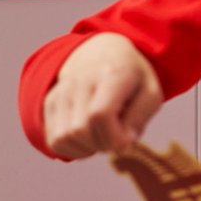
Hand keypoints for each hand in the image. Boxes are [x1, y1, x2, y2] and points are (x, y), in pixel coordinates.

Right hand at [42, 33, 161, 159]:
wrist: (103, 51)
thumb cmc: (133, 78)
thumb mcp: (151, 92)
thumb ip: (140, 117)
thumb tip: (122, 144)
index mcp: (112, 74)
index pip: (100, 114)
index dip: (114, 137)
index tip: (127, 140)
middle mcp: (81, 80)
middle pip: (80, 130)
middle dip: (103, 145)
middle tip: (117, 138)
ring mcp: (61, 91)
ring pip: (63, 138)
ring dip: (87, 149)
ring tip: (103, 137)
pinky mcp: (49, 102)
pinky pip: (54, 141)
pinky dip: (72, 150)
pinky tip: (88, 139)